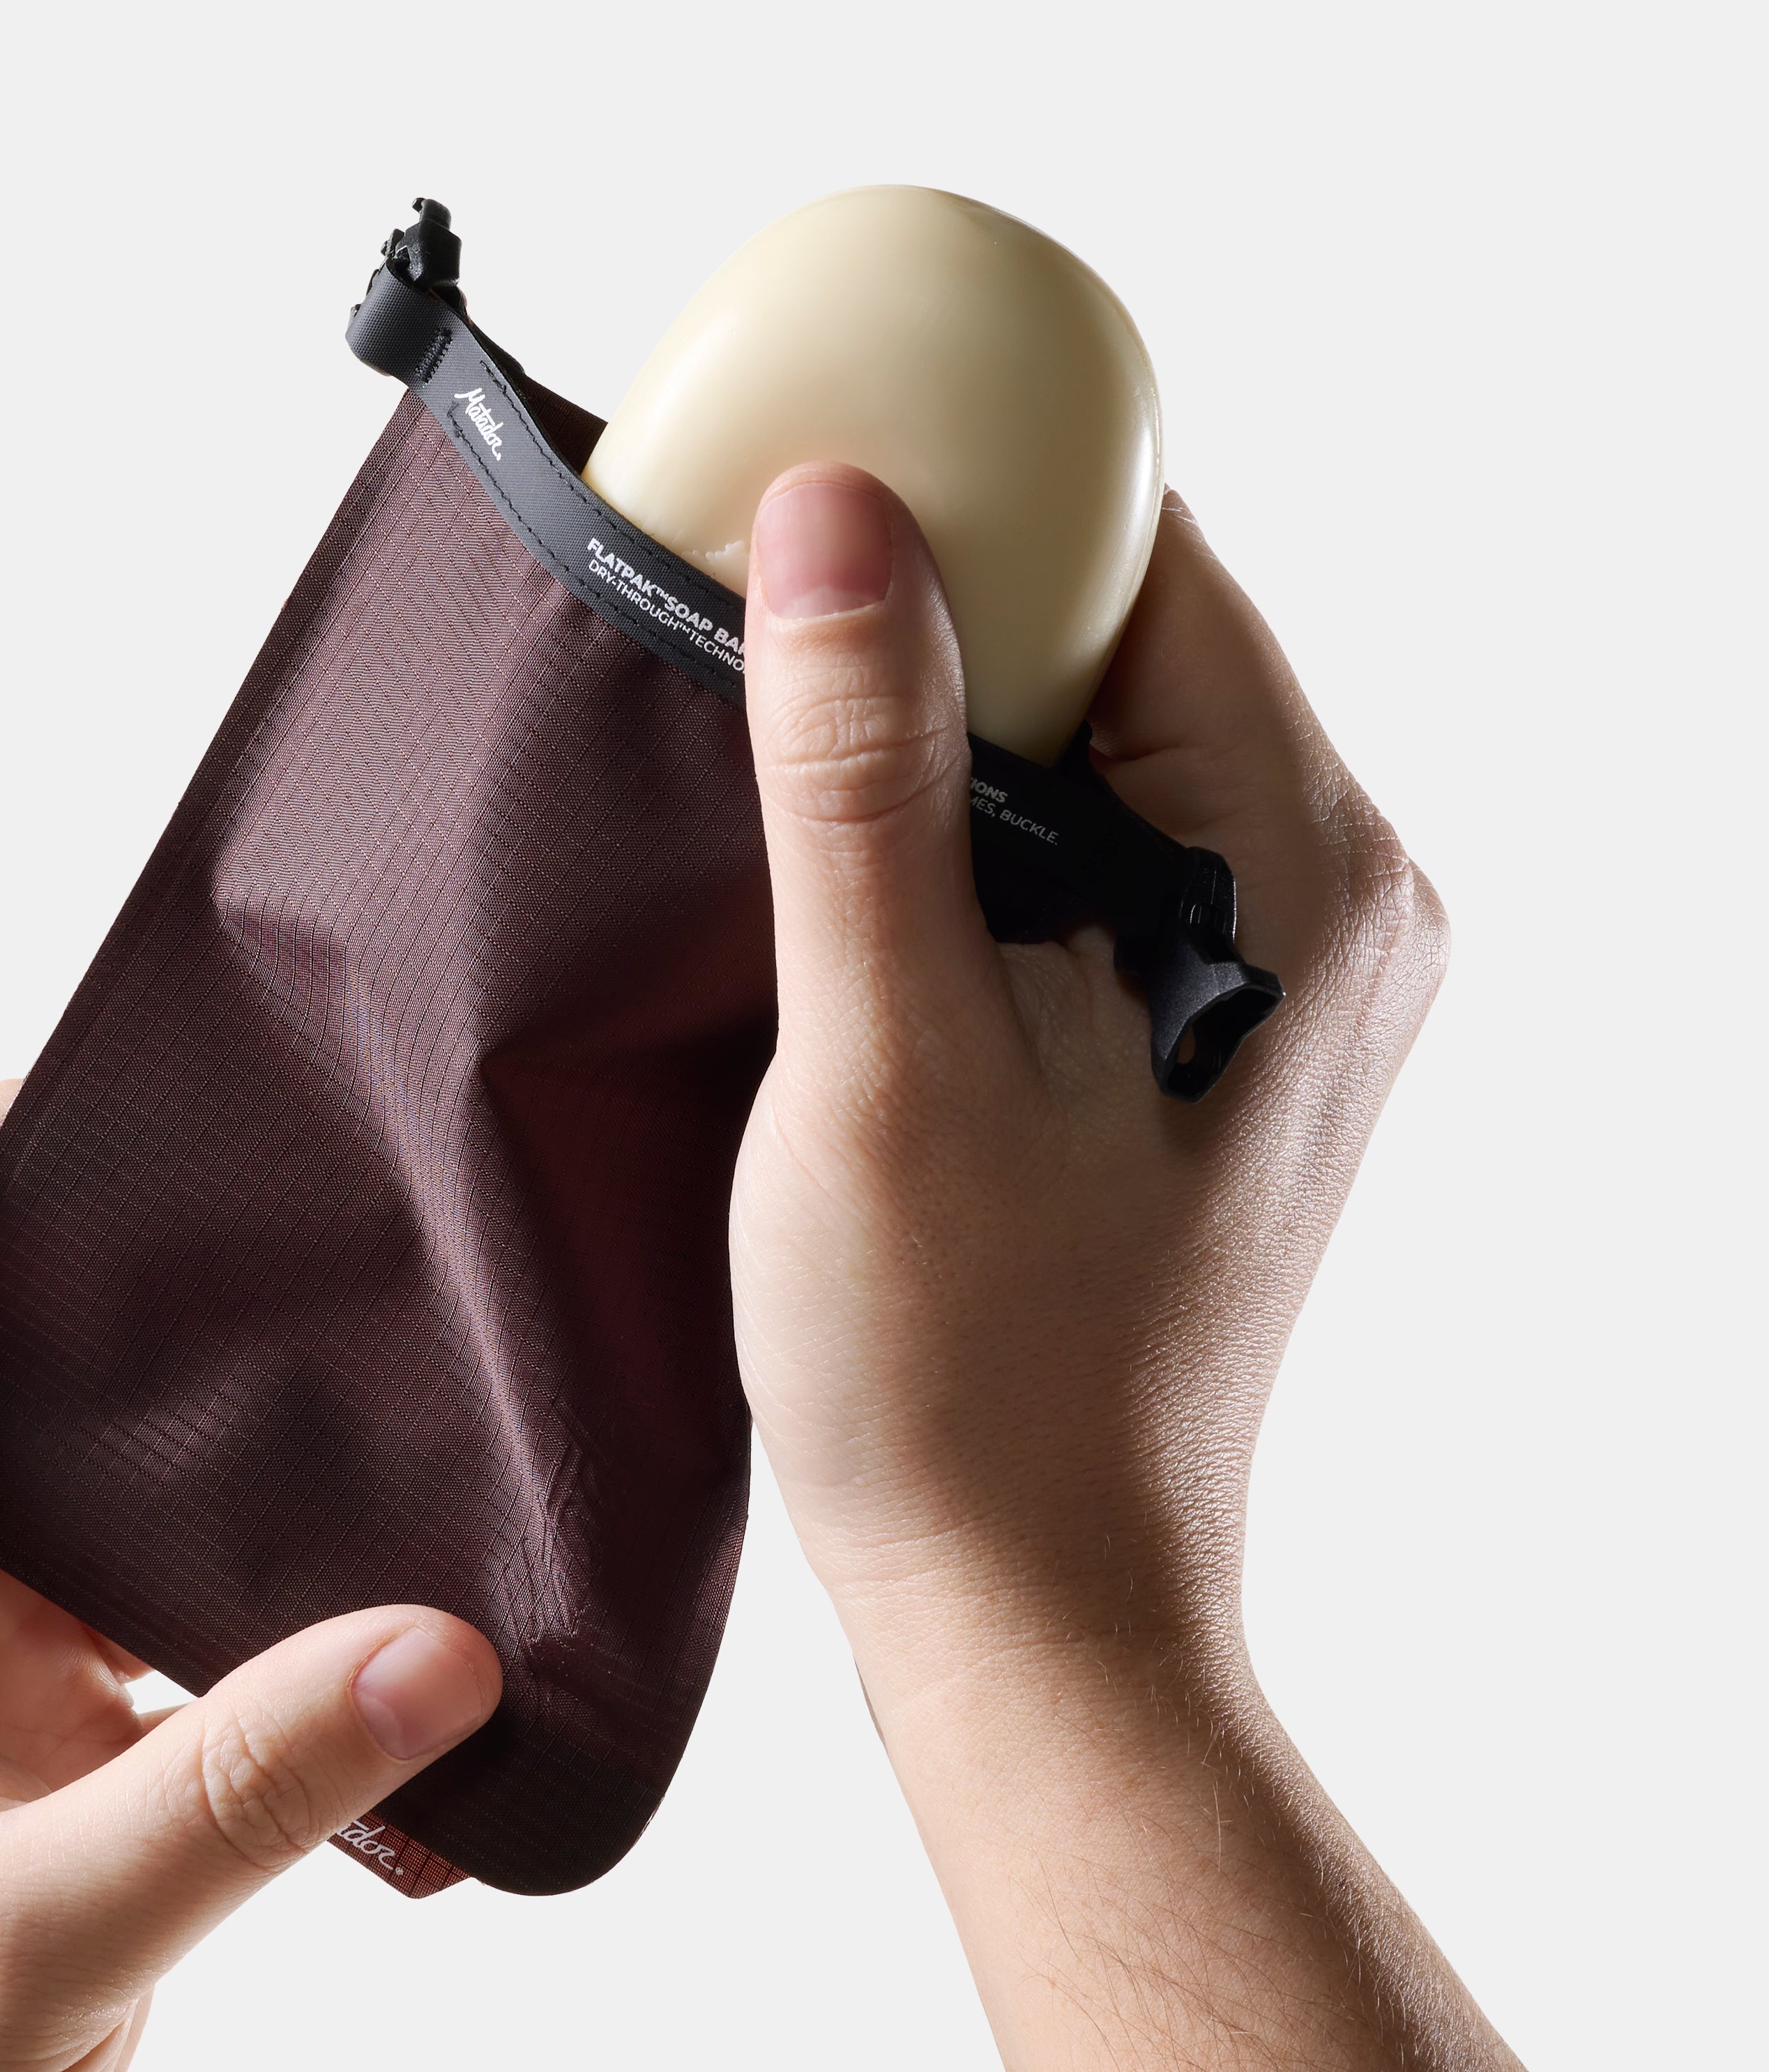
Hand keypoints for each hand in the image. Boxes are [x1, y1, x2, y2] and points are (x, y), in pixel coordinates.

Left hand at [0, 1082, 500, 2071]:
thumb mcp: (23, 1948)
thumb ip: (238, 1789)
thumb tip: (446, 1645)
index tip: (120, 1116)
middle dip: (135, 1281)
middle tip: (318, 1231)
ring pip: (105, 1496)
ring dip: (238, 1475)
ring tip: (405, 1417)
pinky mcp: (62, 1788)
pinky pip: (188, 1652)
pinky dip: (295, 1655)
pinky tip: (420, 1687)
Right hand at [729, 466, 1445, 1683]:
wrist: (1027, 1612)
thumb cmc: (967, 1373)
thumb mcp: (887, 1047)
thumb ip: (869, 769)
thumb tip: (840, 508)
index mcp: (1308, 871)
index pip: (1153, 562)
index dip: (980, 486)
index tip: (804, 459)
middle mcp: (1332, 901)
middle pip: (1126, 640)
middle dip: (939, 603)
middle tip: (739, 595)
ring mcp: (1274, 975)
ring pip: (1091, 747)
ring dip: (934, 725)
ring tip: (763, 731)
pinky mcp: (1199, 1039)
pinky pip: (1082, 854)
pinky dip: (959, 830)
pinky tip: (835, 864)